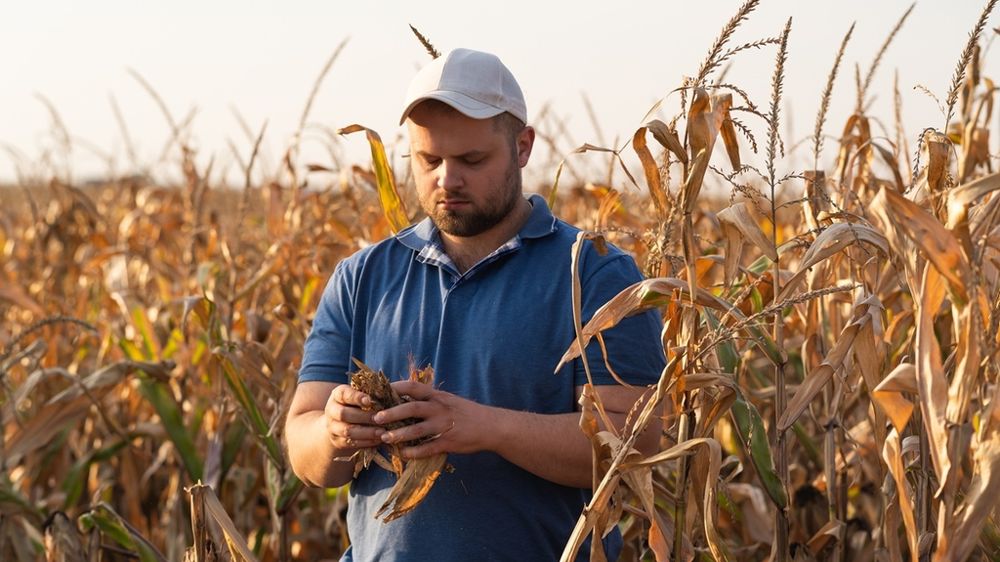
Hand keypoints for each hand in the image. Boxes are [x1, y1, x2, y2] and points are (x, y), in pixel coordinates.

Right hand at [324, 384, 384, 450]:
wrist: (340, 423)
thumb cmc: (357, 405)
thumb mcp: (360, 396)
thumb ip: (370, 394)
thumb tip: (382, 394)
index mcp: (338, 394)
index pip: (344, 394)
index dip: (356, 397)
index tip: (369, 400)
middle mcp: (332, 410)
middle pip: (344, 414)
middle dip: (364, 417)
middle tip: (380, 418)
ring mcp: (333, 427)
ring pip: (348, 431)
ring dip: (367, 432)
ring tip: (382, 432)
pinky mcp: (337, 441)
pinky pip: (351, 443)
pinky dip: (366, 442)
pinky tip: (378, 440)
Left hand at [373, 380, 495, 458]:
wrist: (490, 426)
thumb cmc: (465, 412)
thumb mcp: (448, 399)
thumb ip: (429, 399)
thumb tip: (405, 398)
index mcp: (438, 396)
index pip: (413, 387)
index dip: (396, 388)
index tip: (380, 392)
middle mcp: (439, 408)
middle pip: (412, 408)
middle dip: (392, 412)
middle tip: (376, 418)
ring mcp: (444, 426)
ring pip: (417, 430)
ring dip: (399, 434)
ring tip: (385, 438)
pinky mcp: (448, 442)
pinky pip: (428, 448)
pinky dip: (414, 452)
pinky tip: (403, 454)